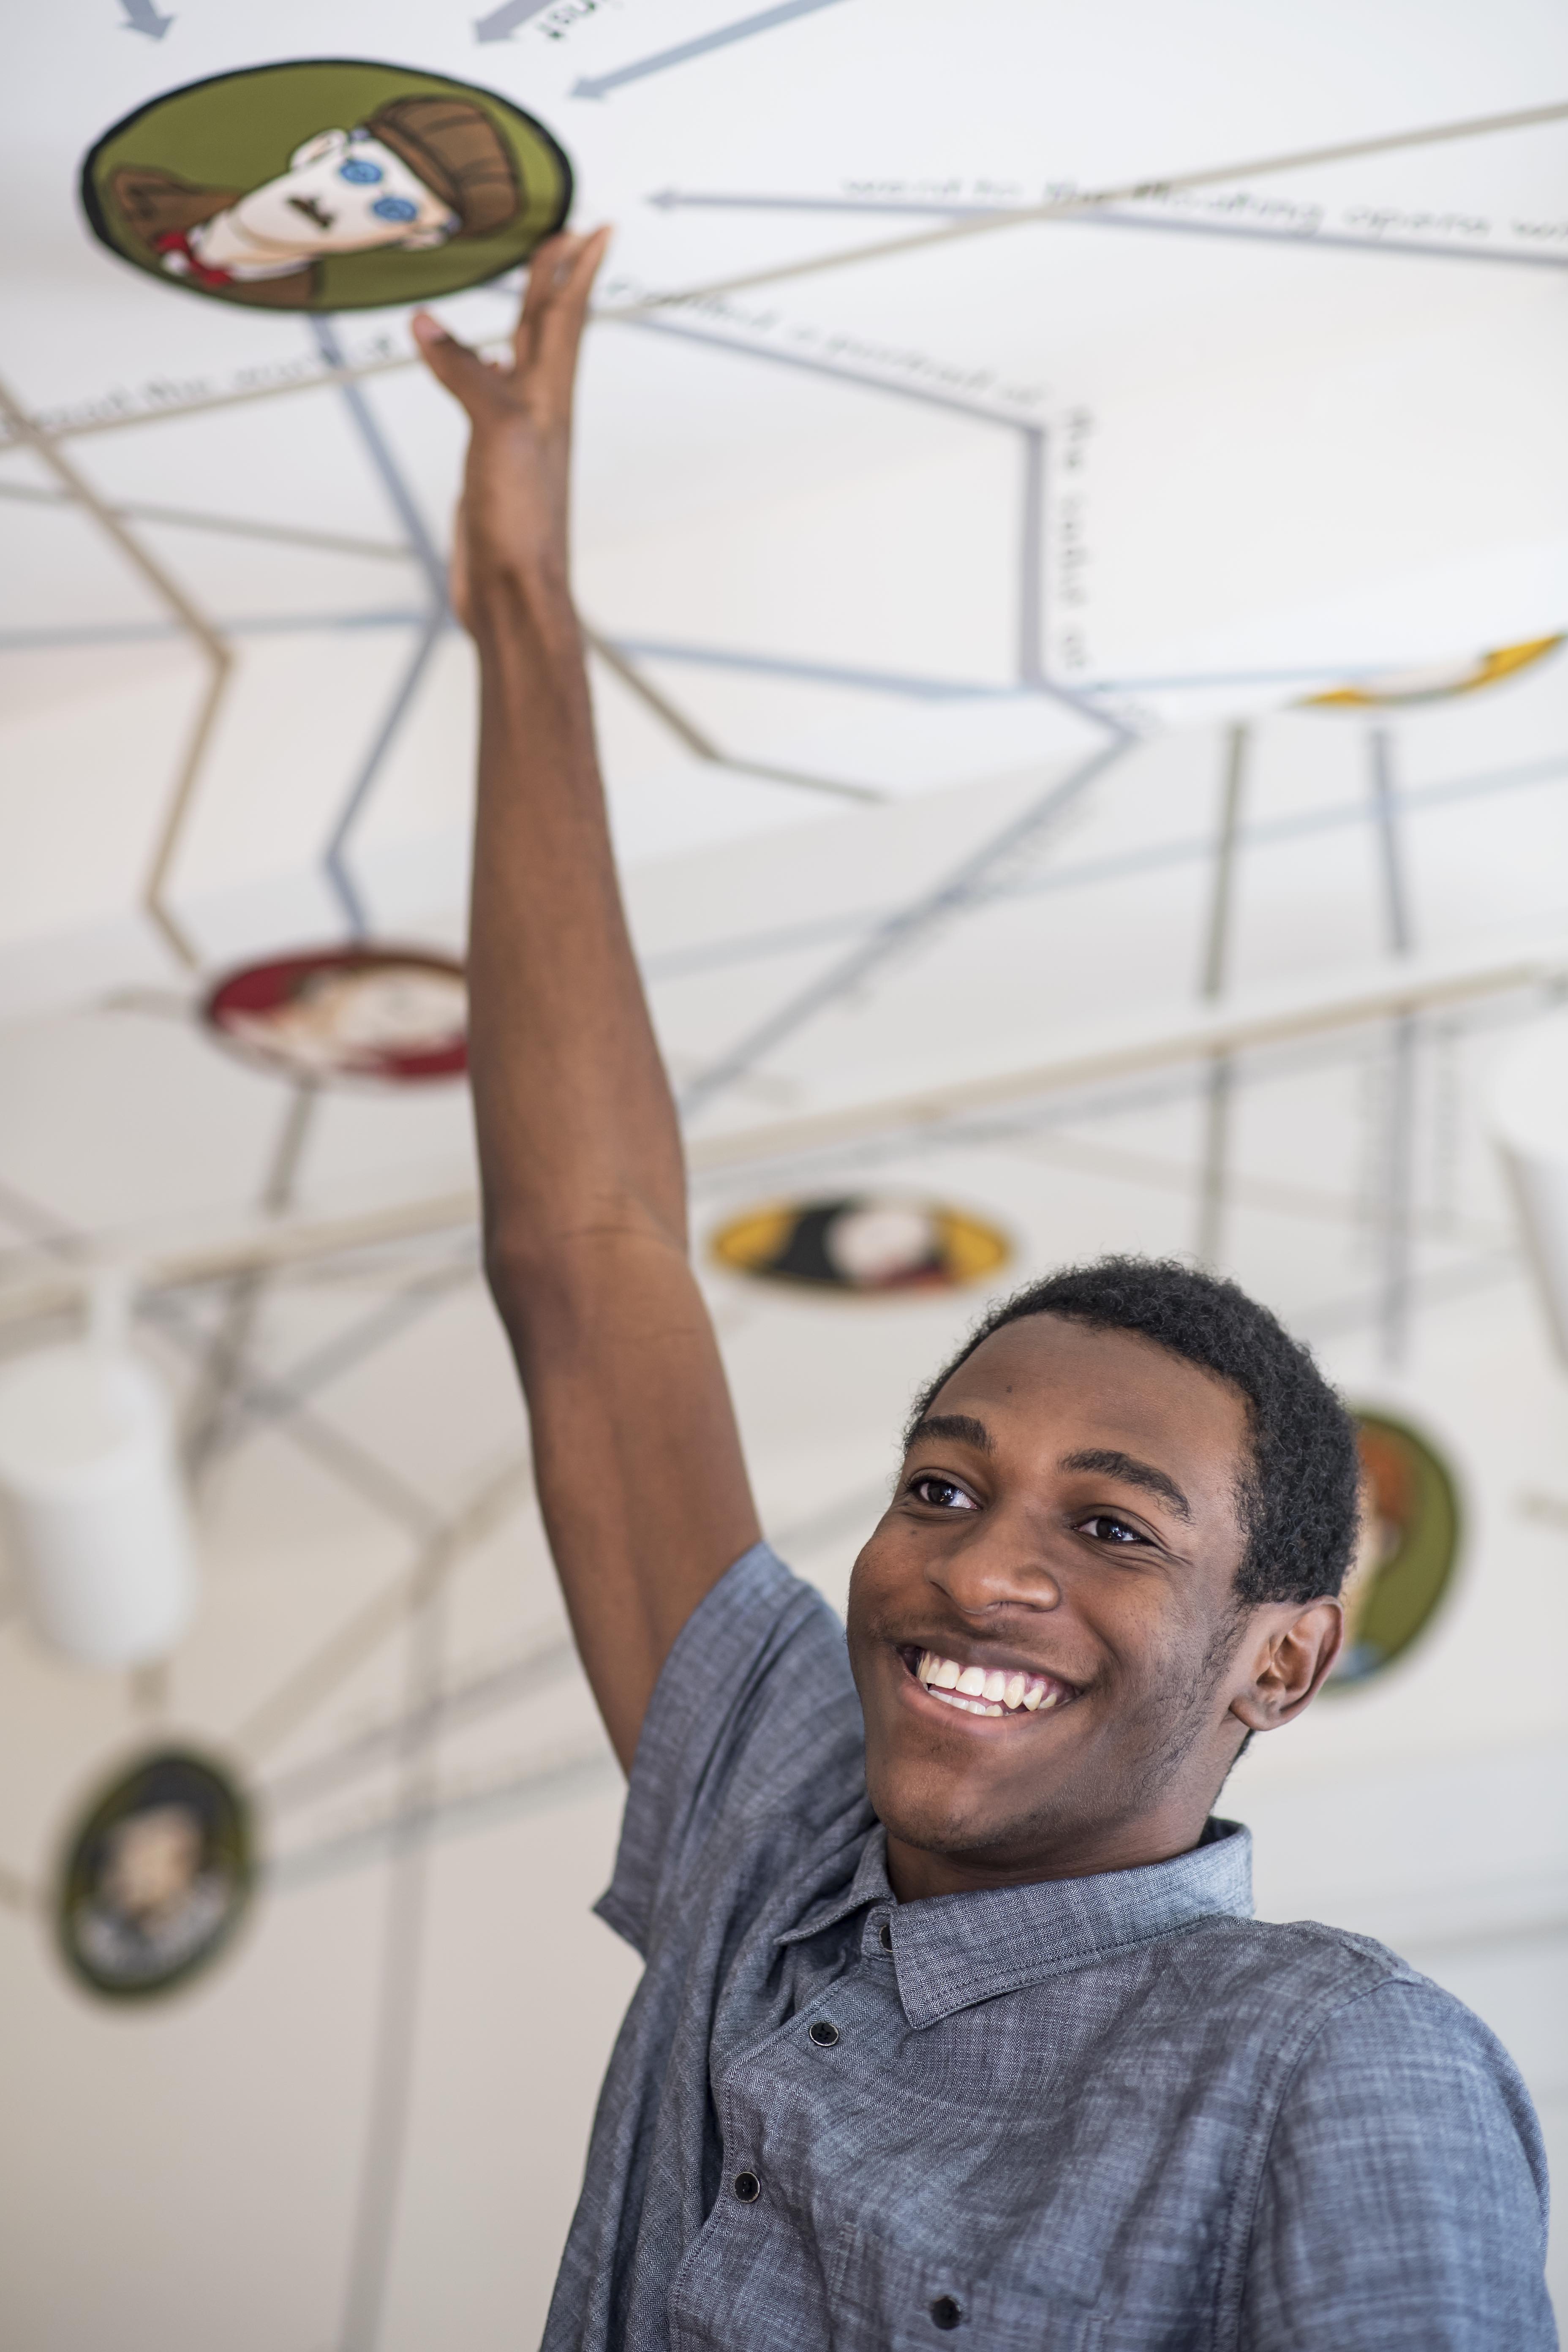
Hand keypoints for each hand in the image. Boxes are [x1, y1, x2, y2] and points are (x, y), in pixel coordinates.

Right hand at [411, 227, 610, 621]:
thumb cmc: (521, 519)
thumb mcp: (496, 429)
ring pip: (524, 360)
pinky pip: (491, 396)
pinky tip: (482, 365)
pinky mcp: (494, 461)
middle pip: (551, 329)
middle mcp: (540, 410)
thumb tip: (429, 324)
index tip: (596, 226)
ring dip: (528, 319)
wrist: (513, 590)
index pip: (565, 315)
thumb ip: (465, 371)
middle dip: (558, 280)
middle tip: (567, 236)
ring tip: (530, 286)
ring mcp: (518, 435)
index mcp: (549, 396)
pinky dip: (485, 368)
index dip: (577, 268)